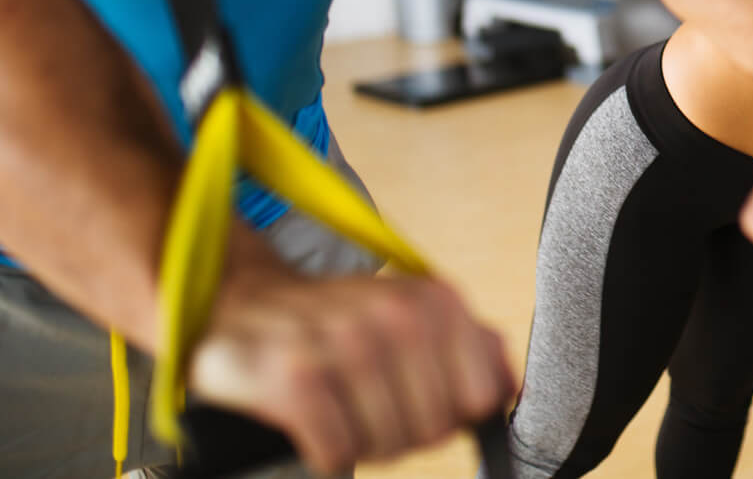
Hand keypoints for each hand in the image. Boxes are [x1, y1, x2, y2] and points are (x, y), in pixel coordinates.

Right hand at [187, 270, 513, 473]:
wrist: (242, 304)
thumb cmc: (339, 323)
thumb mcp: (414, 315)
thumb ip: (473, 347)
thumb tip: (510, 387)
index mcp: (436, 300)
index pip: (480, 399)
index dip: (451, 413)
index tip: (420, 398)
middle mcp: (394, 313)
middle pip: (433, 428)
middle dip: (404, 432)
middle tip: (369, 405)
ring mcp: (343, 343)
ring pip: (388, 444)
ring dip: (363, 442)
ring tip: (340, 408)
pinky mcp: (293, 377)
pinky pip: (338, 452)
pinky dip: (326, 451)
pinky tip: (312, 421)